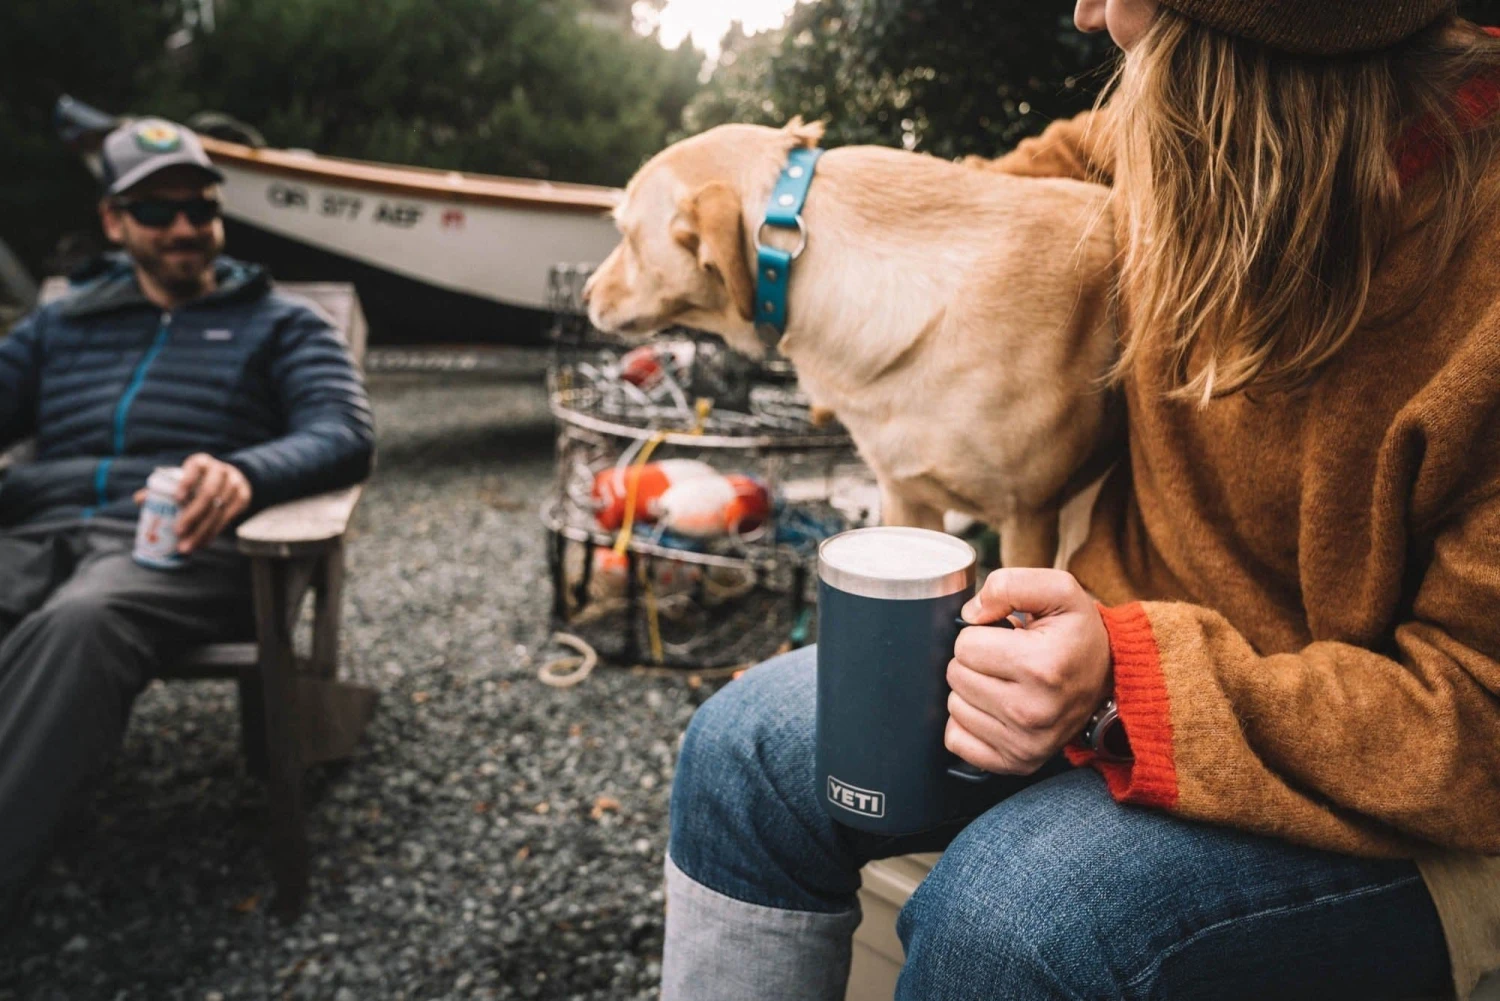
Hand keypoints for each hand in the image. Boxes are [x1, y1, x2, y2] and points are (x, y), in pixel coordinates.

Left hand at [134, 454, 252, 553]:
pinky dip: (213, 533)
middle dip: (192, 514)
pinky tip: (201, 544)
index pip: (194, 468)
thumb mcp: (182, 479)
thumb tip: (139, 500)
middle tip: (178, 532)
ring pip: (218, 509)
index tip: (176, 498)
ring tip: (186, 546)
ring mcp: (234, 483)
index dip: (187, 482)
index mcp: (201, 462)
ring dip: (202, 530)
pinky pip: (228, 518)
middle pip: (208, 493)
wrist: (230, 480)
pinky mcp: (243, 497)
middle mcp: (220, 470)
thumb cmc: (196, 481)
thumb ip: (161, 488)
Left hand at [946, 568, 1112, 774]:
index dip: (981, 634)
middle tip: (1006, 660)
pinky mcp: (1017, 763)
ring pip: (954, 707)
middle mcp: (1032, 711)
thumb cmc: (1078, 634)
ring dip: (971, 691)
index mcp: (1040, 666)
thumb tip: (970, 613)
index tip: (1007, 637)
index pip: (965, 645)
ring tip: (1005, 683)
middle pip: (956, 676)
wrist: (1110, 679)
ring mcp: (1025, 743)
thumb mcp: (1058, 590)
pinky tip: (995, 710)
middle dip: (974, 662)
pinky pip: (957, 740)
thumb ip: (1010, 584)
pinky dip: (968, 723)